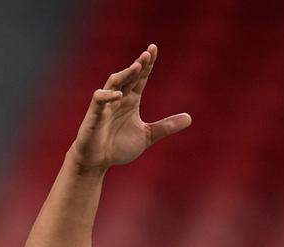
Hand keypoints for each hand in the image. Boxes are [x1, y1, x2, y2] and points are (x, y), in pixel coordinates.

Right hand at [69, 44, 190, 172]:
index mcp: (131, 100)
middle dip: (138, 64)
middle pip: (129, 76)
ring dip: (125, 74)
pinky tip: (119, 95)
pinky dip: (108, 96)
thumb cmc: (118, 147)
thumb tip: (190, 118)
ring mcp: (105, 105)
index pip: (140, 77)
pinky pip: (99, 99)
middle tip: (148, 53)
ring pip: (113, 83)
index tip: (153, 48)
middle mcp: (119, 99)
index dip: (147, 64)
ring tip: (136, 67)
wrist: (97, 161)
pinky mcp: (94, 115)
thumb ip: (166, 126)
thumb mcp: (147, 136)